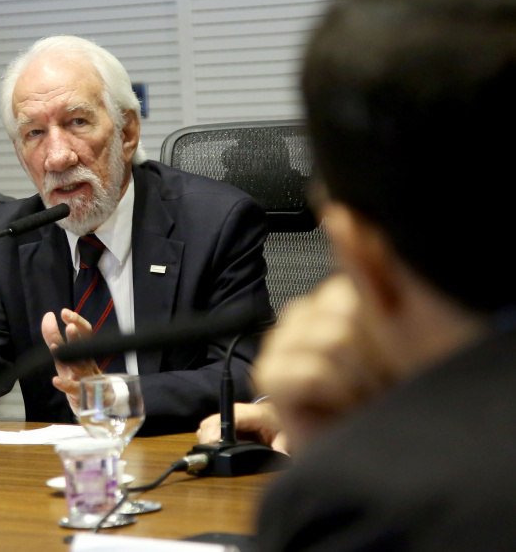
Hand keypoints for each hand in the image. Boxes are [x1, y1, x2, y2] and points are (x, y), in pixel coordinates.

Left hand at [42, 308, 101, 413]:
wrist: (99, 403)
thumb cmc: (82, 376)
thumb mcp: (66, 357)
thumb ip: (55, 337)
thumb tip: (48, 316)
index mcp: (85, 352)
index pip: (85, 333)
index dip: (76, 321)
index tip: (64, 312)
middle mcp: (87, 363)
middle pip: (85, 348)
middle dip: (76, 337)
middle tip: (70, 326)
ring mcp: (86, 379)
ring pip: (81, 367)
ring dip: (73, 359)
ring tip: (59, 348)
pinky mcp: (83, 396)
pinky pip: (76, 390)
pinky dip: (66, 385)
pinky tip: (56, 380)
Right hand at [197, 402, 288, 453]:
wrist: (274, 412)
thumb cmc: (277, 422)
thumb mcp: (284, 434)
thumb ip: (282, 446)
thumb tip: (282, 456)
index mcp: (251, 413)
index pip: (230, 418)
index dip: (218, 428)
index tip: (212, 440)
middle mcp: (235, 411)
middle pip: (212, 421)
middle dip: (208, 437)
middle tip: (210, 453)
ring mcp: (227, 415)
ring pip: (207, 424)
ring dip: (206, 437)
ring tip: (210, 451)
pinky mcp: (222, 421)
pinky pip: (208, 427)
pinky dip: (206, 436)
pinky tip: (212, 446)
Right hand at [254, 274, 393, 452]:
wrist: (365, 445)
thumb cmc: (382, 395)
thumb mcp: (388, 323)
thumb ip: (363, 265)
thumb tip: (339, 209)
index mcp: (330, 302)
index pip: (349, 284)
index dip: (376, 320)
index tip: (386, 354)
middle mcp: (300, 318)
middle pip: (343, 308)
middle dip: (371, 351)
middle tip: (371, 379)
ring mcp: (279, 345)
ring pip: (329, 336)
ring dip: (355, 375)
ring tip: (356, 393)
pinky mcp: (268, 376)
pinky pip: (307, 368)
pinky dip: (331, 390)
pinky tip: (334, 403)